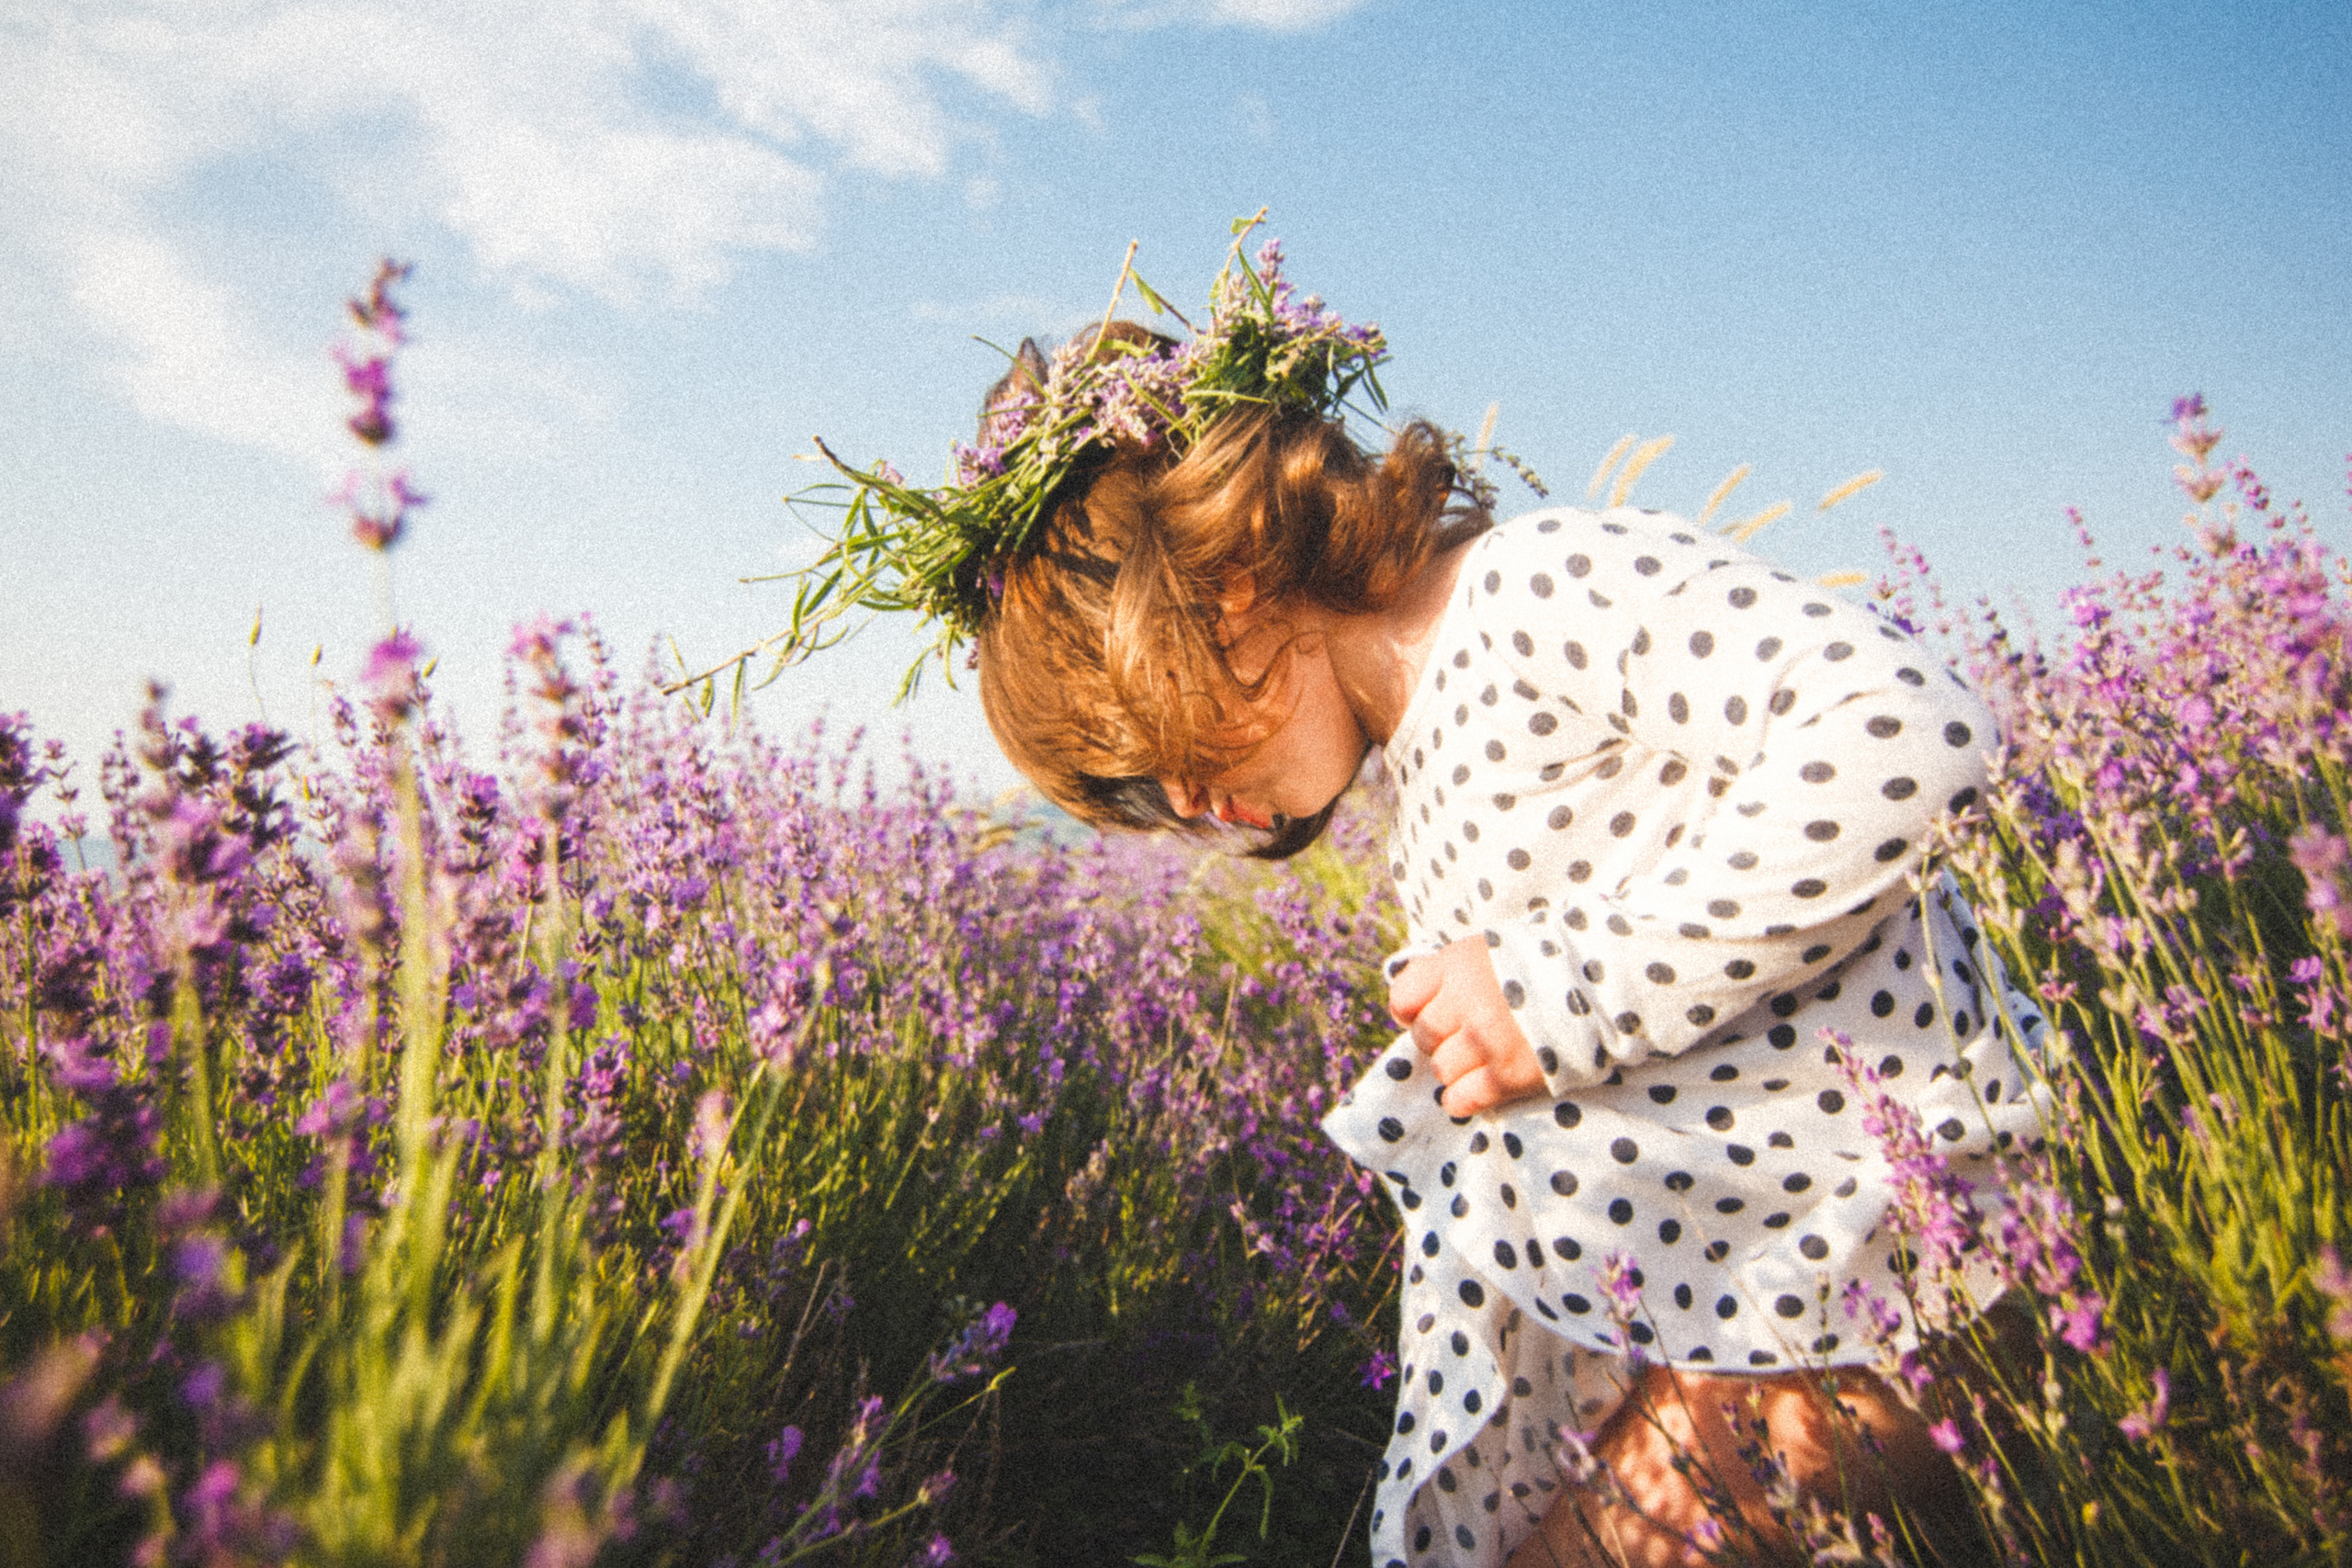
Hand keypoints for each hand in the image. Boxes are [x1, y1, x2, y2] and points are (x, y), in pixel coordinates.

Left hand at [1388, 938, 1547, 1117]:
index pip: (1403, 997)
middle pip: (1423, 1037)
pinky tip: (1479, 1091)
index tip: (1431, 1014)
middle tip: (1469, 1039)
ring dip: (1457, 1071)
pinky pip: (1461, 1099)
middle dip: (1441, 1041)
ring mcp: (1486, 1041)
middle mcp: (1465, 1002)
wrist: (1604, 985)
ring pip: (1442, 1070)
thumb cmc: (1545, 966)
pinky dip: (1463, 1100)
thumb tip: (1414, 1009)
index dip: (1414, 1010)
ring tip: (1484, 1062)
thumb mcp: (1490, 951)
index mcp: (1457, 965)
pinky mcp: (1508, 1076)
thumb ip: (1453, 974)